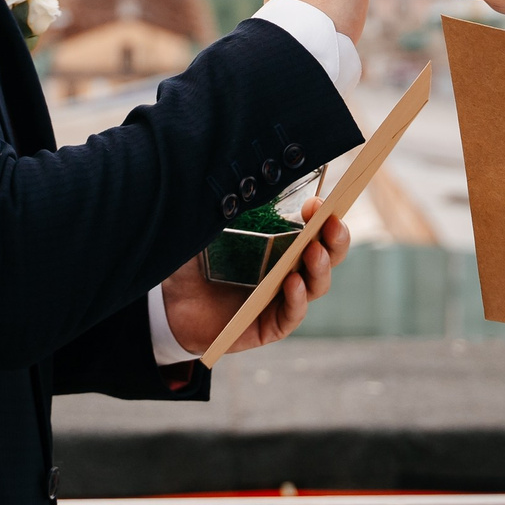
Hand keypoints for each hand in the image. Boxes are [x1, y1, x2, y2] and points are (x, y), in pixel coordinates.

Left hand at [159, 195, 353, 356]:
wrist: (168, 303)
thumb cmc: (193, 261)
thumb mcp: (210, 227)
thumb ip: (231, 205)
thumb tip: (250, 179)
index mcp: (281, 242)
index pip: (315, 227)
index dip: (323, 215)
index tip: (316, 204)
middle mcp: (289, 269)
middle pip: (328, 254)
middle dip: (335, 238)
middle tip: (330, 224)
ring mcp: (282, 299)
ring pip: (317, 284)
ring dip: (320, 267)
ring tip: (312, 251)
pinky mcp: (270, 326)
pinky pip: (293, 314)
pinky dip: (297, 299)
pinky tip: (292, 283)